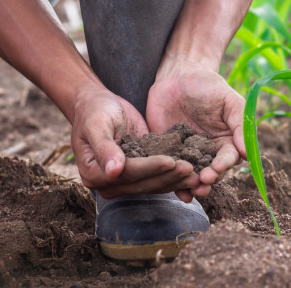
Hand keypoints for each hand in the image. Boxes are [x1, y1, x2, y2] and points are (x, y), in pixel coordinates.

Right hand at [71, 86, 198, 198]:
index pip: (128, 174)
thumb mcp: (97, 124)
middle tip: (191, 169)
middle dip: (168, 176)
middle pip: (143, 183)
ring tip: (196, 173)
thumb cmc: (95, 111)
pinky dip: (174, 176)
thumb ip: (104, 147)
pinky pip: (158, 178)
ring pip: (153, 185)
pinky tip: (192, 173)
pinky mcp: (139, 174)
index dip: (150, 168)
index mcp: (94, 174)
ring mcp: (125, 181)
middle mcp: (109, 183)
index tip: (170, 161)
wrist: (98, 105)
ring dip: (175, 180)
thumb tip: (114, 171)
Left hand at [147, 54, 246, 196]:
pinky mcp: (168, 153)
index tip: (218, 168)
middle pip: (212, 172)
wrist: (176, 76)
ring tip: (190, 191)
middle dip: (209, 179)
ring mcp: (188, 153)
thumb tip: (247, 152)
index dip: (224, 165)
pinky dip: (172, 181)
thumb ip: (240, 123)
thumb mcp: (228, 99)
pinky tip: (175, 192)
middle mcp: (208, 151)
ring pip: (192, 176)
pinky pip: (171, 170)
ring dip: (193, 186)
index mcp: (226, 140)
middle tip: (203, 182)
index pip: (229, 158)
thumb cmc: (207, 85)